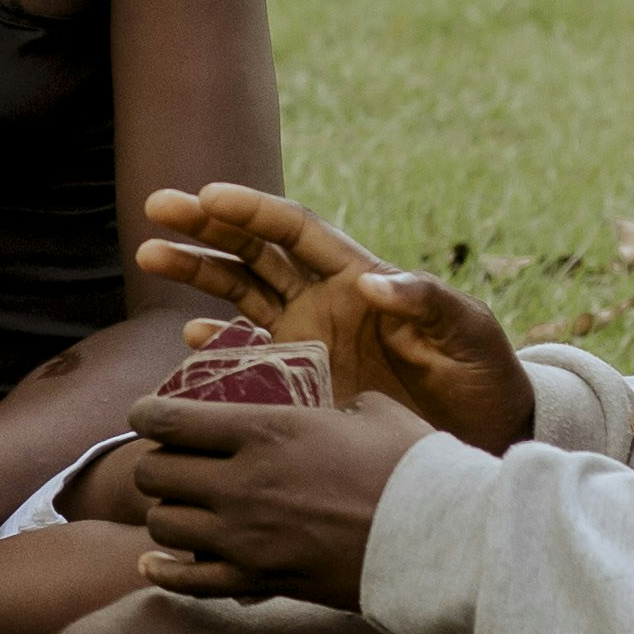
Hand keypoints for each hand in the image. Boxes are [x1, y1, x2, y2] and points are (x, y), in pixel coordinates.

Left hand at [112, 390, 435, 609]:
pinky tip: (156, 562)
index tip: (145, 415)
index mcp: (267, 430)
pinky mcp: (261, 579)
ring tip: (183, 507)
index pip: (169, 420)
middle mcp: (243, 482)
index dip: (146, 414)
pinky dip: (166, 571)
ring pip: (163, 524)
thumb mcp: (371, 410)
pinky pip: (189, 580)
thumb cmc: (415, 466)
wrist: (443, 540)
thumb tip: (326, 411)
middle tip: (172, 462)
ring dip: (166, 513)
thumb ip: (331, 406)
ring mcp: (247, 536)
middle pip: (154, 473)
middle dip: (156, 464)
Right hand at [137, 186, 533, 450]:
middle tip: (156, 208)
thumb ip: (425, 302)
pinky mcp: (302, 382)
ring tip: (149, 253)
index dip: (251, 209)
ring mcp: (309, 339)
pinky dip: (218, 344)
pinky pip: (248, 356)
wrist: (485, 438)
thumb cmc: (484, 376)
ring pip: (240, 292)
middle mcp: (324, 300)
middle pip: (254, 251)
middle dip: (206, 227)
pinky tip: (191, 339)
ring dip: (197, 272)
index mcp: (358, 275)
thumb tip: (371, 281)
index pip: (295, 230)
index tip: (208, 195)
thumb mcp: (467, 333)